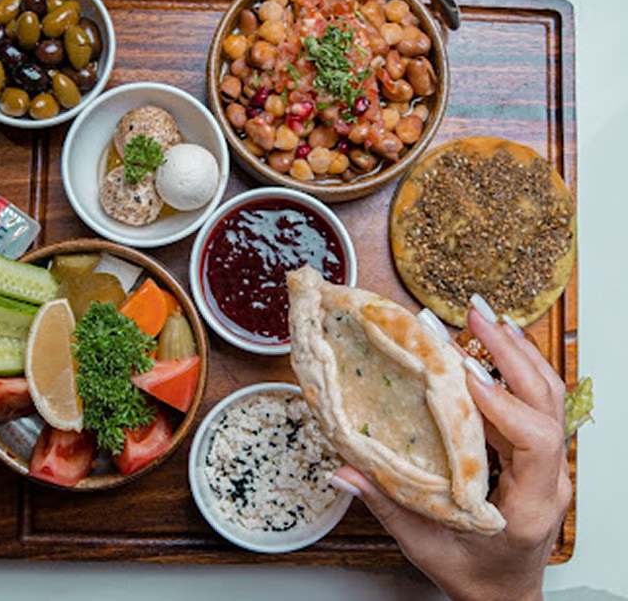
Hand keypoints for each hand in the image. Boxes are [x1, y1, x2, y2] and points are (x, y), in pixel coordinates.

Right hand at [336, 302, 570, 600]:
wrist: (505, 596)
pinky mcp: (536, 453)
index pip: (536, 442)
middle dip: (511, 355)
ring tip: (484, 320)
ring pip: (547, 397)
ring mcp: (547, 465)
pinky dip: (515, 369)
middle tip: (475, 318)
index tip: (467, 377)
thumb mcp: (424, 547)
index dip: (504, 404)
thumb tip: (344, 469)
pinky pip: (535, 403)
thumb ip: (385, 505)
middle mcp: (547, 480)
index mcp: (526, 505)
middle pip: (547, 404)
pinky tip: (492, 346)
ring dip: (516, 353)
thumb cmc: (474, 578)